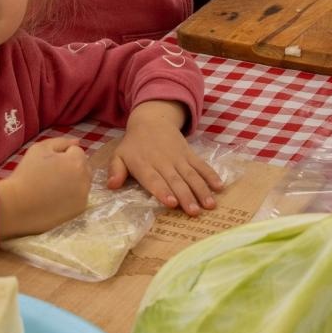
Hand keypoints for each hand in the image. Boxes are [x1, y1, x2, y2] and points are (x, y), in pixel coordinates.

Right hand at [0, 137, 91, 237]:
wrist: (17, 206)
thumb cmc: (26, 174)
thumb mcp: (40, 149)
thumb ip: (61, 142)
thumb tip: (77, 142)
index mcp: (77, 161)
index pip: (76, 151)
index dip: (62, 154)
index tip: (48, 163)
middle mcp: (85, 179)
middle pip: (83, 166)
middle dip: (72, 167)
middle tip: (51, 175)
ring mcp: (84, 196)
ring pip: (83, 182)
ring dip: (73, 181)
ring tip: (52, 187)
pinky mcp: (80, 210)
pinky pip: (80, 197)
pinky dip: (72, 196)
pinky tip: (56, 199)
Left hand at [108, 101, 223, 215]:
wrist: (152, 120)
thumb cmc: (133, 145)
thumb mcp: (119, 155)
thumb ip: (115, 171)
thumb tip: (111, 186)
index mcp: (144, 165)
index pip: (154, 180)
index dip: (163, 191)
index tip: (171, 203)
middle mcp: (163, 162)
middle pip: (176, 181)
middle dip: (186, 196)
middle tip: (194, 212)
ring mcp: (179, 158)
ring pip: (191, 175)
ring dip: (201, 190)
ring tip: (209, 205)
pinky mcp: (189, 154)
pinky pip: (201, 165)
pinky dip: (211, 175)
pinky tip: (219, 187)